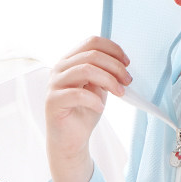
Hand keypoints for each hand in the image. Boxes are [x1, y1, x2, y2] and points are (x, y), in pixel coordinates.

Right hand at [46, 36, 131, 181]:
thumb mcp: (99, 87)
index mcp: (71, 60)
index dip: (113, 49)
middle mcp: (60, 68)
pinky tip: (101, 107)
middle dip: (115, 67)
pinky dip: (94, 100)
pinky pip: (77, 94)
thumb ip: (104, 71)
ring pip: (85, 70)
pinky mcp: (53, 101)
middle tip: (127, 81)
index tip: (127, 63)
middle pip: (91, 55)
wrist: (71, 140)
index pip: (92, 42)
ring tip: (120, 93)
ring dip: (108, 80)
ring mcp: (54, 84)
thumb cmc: (84, 112)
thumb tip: (121, 61)